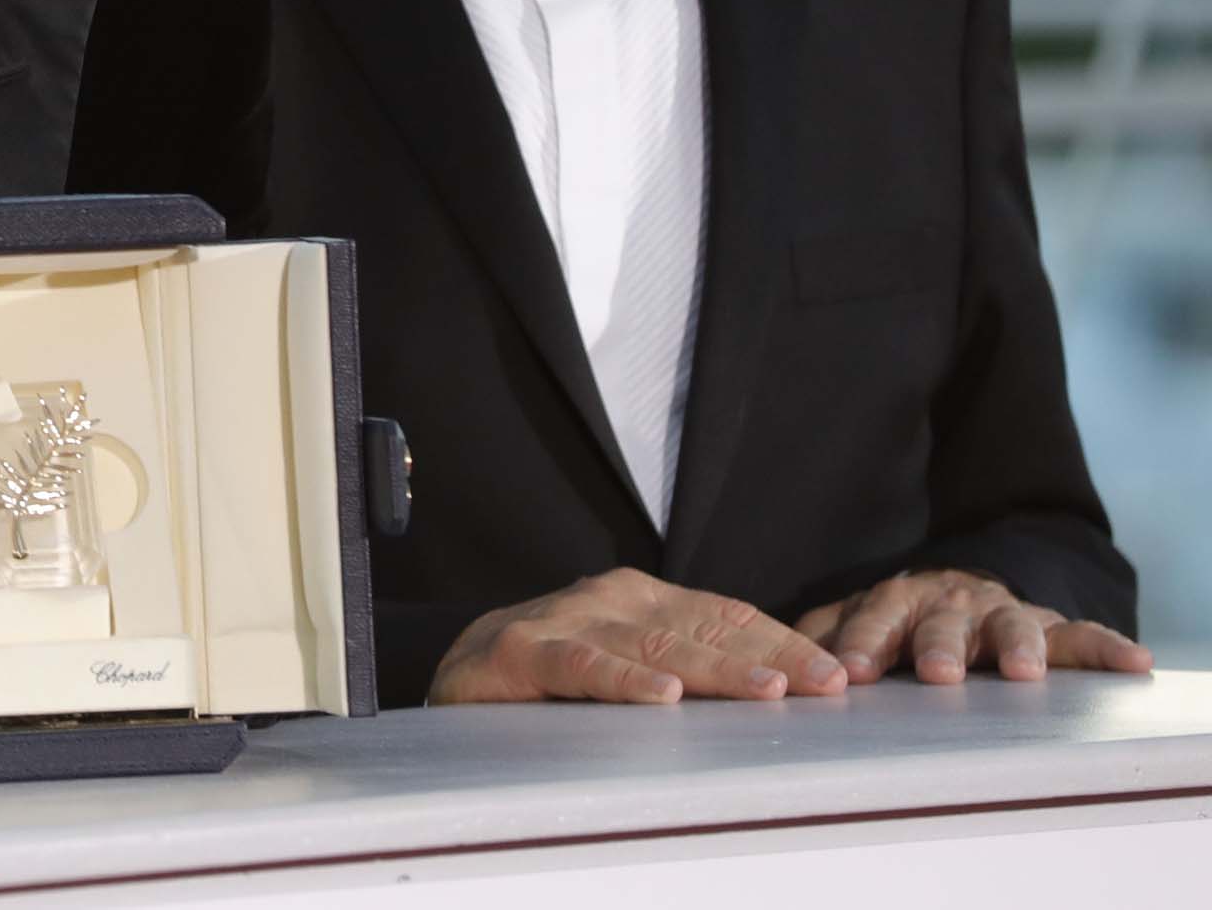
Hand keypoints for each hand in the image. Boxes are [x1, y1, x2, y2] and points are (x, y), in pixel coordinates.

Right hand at [431, 567, 850, 704]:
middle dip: (771, 657)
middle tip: (825, 684)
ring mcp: (567, 620)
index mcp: (644, 600)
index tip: (838, 676)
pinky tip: (662, 698)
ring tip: (767, 690)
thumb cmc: (556, 676)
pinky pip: (582, 667)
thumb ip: (686, 668)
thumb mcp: (630, 665)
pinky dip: (624, 681)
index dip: (785, 642)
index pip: (729, 617)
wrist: (459, 673)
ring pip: (653, 646)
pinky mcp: (524, 652)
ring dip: (716, 668)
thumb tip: (780, 695)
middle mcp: (612, 599)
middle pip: (704, 629)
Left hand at [796, 570, 1153, 685]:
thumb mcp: (857, 620)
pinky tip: (1133, 660)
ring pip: (1009, 625)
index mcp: (892, 601)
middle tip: (937, 673)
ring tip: (1025, 671)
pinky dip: (1108, 648)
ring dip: (1017, 646)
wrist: (960, 586)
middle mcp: (945, 602)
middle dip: (937, 646)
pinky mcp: (1049, 625)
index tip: (852, 673)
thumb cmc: (899, 619)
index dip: (862, 644)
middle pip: (939, 623)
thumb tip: (767, 659)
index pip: (871, 621)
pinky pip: (1082, 634)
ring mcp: (998, 612)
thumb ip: (820, 635)